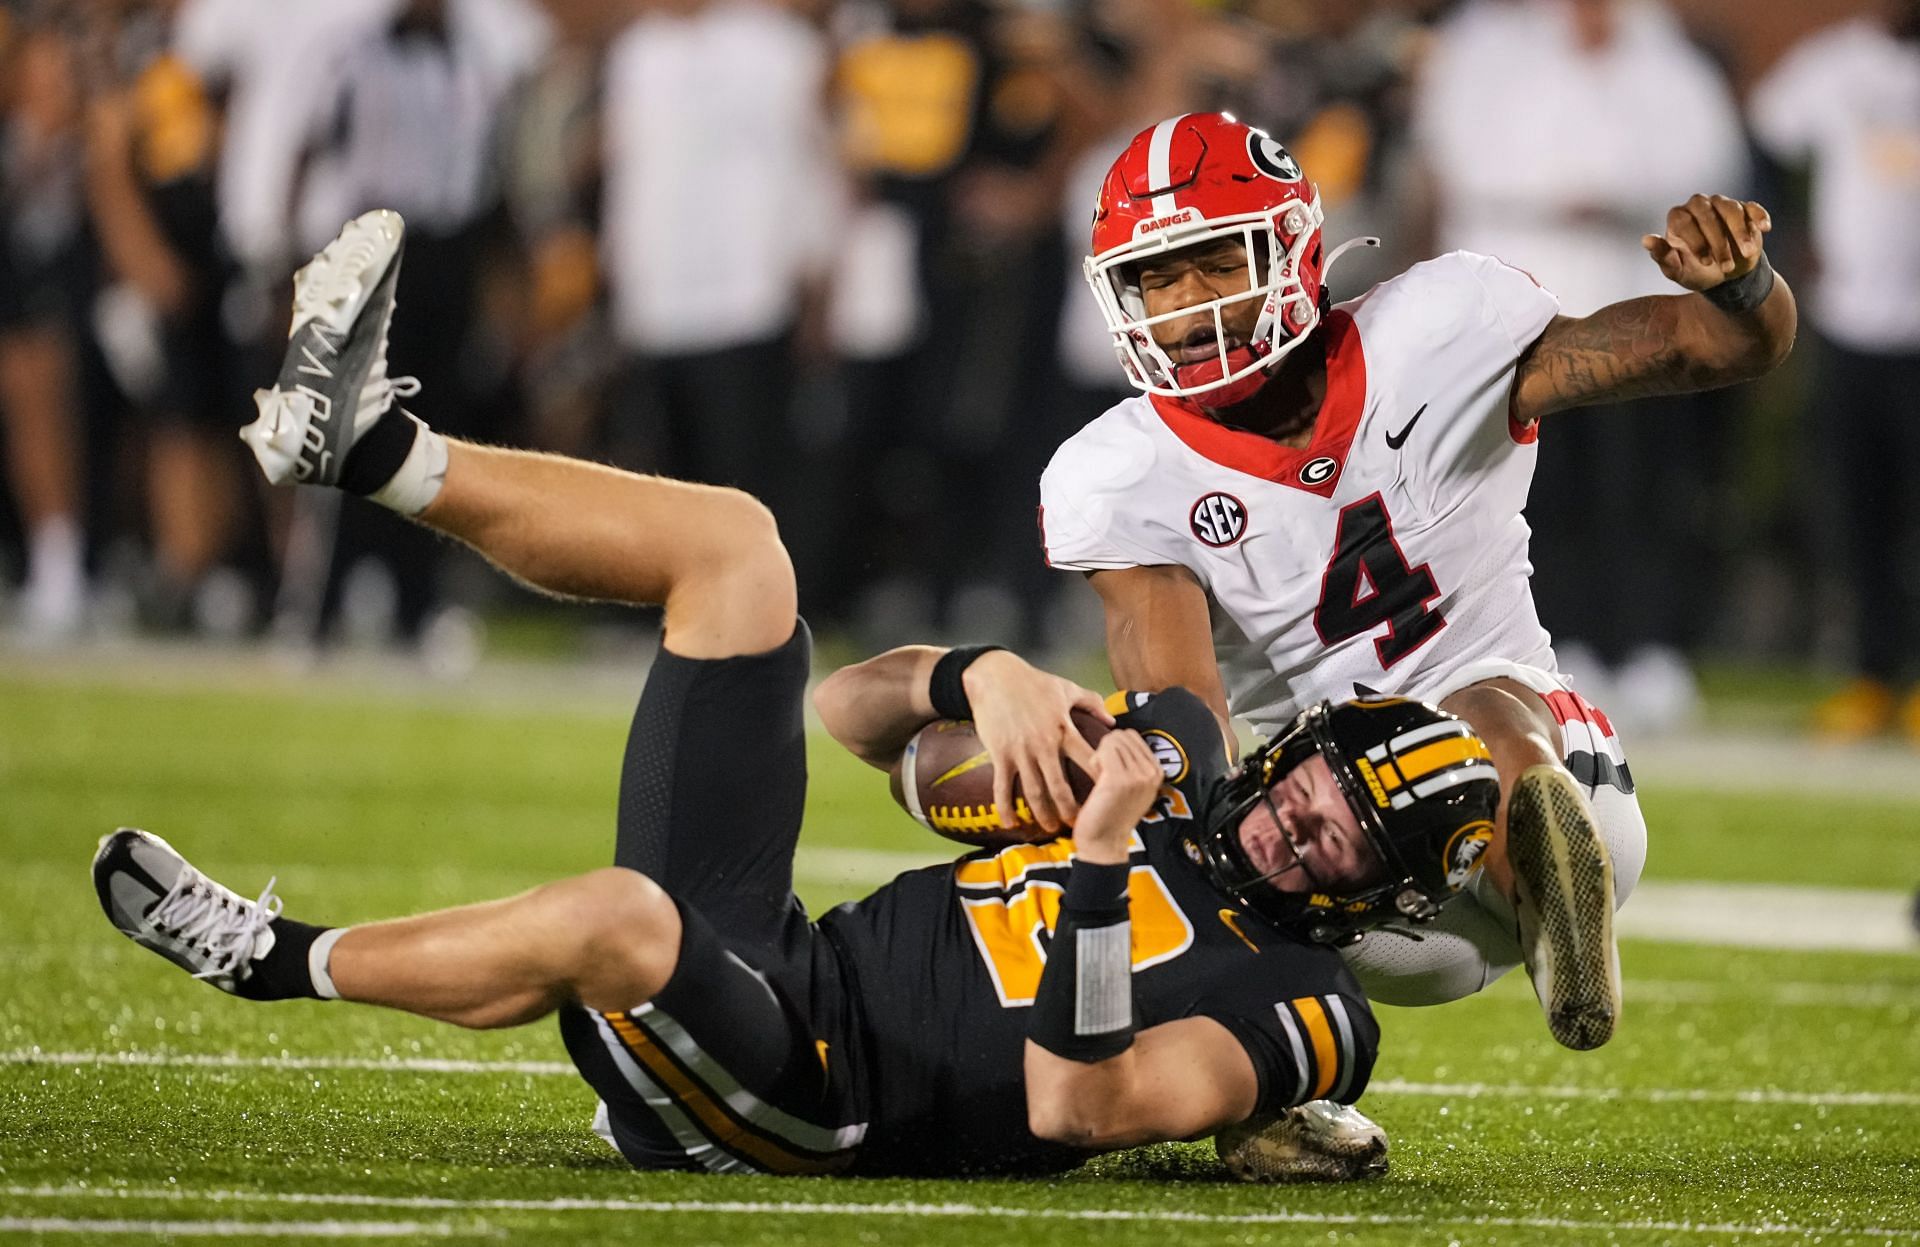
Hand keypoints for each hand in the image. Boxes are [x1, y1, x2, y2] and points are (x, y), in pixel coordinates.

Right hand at [962, 651, 1113, 832]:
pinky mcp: (1000, 753)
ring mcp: (1020, 750)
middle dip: (1070, 808)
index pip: (1088, 758)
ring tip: (1050, 828)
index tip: (1110, 796)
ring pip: (1034, 790)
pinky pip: (1002, 786)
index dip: (1100, 778)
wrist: (994, 676)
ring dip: (1042, 813)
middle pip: (1060, 785)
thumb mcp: (1066, 688)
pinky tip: (1010, 823)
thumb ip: (1092, 703)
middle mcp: (1044, 743)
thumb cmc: (1033, 681)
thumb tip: (1112, 721)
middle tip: (1080, 825)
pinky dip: (1005, 807)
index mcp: (1064, 728)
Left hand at [1070, 731, 1167, 863]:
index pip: (1132, 735)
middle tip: (1104, 773)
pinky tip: (1096, 777)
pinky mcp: (1119, 779)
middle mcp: (1152, 773)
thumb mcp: (1135, 787)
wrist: (1104, 844)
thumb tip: (1119, 735)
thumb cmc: (1112, 814)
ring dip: (1101, 755)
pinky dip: (1095, 760)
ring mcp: (1137, 776)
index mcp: (1158, 772)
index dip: (1116, 747)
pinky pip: (1104, 749)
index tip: (1113, 768)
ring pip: (1112, 740)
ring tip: (1101, 777)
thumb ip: (1134, 763)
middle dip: (1108, 749)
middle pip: (1122, 735)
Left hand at [1642, 194, 1770, 292]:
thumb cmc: (1695, 270)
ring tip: (1747, 253)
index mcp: (1678, 218)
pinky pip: (1752, 207)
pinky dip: (1759, 216)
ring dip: (1740, 232)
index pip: (1682, 220)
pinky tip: (1764, 228)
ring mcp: (1723, 205)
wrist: (1724, 275)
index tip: (1705, 262)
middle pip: (1706, 212)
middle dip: (1718, 240)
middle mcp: (1699, 206)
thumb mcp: (1677, 270)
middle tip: (1725, 266)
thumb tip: (1646, 240)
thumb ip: (1662, 256)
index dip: (1695, 241)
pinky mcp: (1745, 210)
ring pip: (1731, 208)